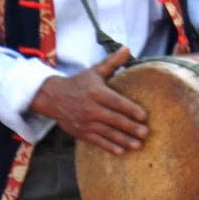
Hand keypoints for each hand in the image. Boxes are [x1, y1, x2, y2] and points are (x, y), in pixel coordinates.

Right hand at [30, 47, 147, 154]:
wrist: (53, 97)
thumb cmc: (78, 83)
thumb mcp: (94, 71)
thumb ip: (112, 62)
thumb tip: (127, 48)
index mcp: (96, 92)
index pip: (116, 102)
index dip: (130, 109)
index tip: (144, 116)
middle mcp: (91, 108)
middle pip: (114, 119)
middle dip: (130, 127)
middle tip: (145, 133)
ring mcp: (85, 122)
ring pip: (107, 133)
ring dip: (124, 140)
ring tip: (138, 145)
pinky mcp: (81, 132)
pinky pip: (97, 141)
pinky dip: (109, 146)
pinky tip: (121, 151)